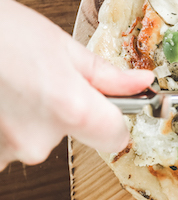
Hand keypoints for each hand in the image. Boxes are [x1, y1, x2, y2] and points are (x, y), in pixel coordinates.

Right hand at [0, 0, 153, 169]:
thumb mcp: (58, 45)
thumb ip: (104, 75)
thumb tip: (142, 84)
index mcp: (71, 110)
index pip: (115, 137)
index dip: (112, 121)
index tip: (103, 107)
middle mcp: (39, 141)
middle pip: (67, 136)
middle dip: (57, 112)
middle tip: (32, 80)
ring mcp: (3, 153)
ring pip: (29, 140)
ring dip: (21, 119)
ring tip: (4, 87)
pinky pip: (2, 145)